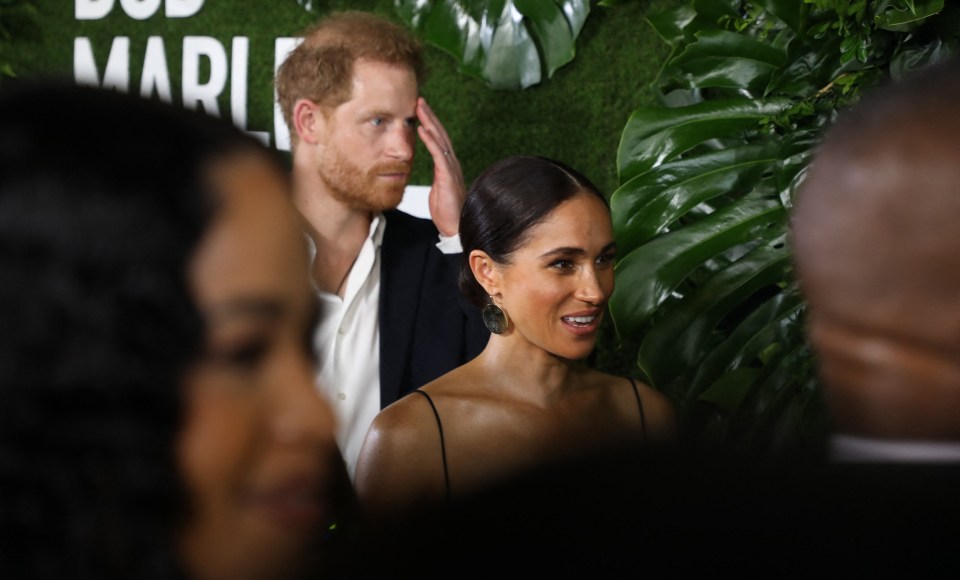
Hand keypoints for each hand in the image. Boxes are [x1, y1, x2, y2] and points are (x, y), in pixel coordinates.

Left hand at [417, 97, 464, 236]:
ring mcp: (451, 168)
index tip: (421, 111)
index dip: (431, 124)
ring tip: (419, 107)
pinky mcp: (448, 175)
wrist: (456, 227)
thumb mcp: (439, 191)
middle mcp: (451, 163)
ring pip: (440, 139)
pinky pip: (438, 154)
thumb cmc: (448, 212)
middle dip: (430, 116)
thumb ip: (438, 179)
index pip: (439, 140)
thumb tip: (436, 174)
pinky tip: (422, 129)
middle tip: (419, 100)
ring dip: (429, 121)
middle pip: (440, 134)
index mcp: (448, 166)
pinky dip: (430, 140)